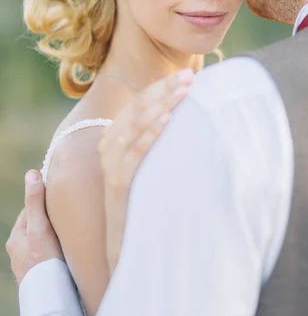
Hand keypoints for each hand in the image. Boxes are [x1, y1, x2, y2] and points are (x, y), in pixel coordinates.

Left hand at [6, 170, 63, 284]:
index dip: (46, 203)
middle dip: (51, 221)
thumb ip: (36, 201)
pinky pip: (49, 257)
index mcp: (15, 239)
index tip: (61, 198)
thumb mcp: (40, 226)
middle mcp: (19, 253)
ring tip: (70, 236)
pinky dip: (58, 253)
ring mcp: (30, 266)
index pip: (31, 211)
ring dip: (55, 238)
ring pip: (43, 243)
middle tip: (68, 217)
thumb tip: (31, 174)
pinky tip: (68, 255)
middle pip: (37, 227)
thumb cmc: (45, 261)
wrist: (51, 299)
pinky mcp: (42, 276)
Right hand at [98, 68, 193, 273]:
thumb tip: (184, 114)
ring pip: (136, 125)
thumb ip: (156, 138)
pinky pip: (134, 153)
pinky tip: (167, 120)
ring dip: (161, 105)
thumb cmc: (142, 196)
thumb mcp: (149, 162)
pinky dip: (150, 134)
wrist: (125, 240)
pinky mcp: (116, 183)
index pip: (140, 102)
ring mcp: (109, 163)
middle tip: (190, 77)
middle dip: (166, 90)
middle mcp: (108, 144)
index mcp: (115, 135)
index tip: (189, 74)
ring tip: (183, 92)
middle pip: (139, 108)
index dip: (163, 86)